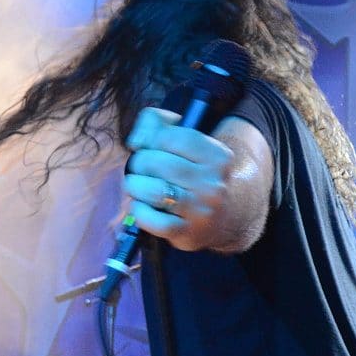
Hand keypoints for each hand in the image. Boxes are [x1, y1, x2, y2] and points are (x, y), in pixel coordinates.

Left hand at [122, 106, 234, 240]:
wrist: (219, 218)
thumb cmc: (193, 174)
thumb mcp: (184, 140)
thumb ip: (155, 123)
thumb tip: (136, 140)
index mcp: (216, 156)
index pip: (169, 137)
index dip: (150, 141)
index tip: (149, 148)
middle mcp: (212, 183)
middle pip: (159, 164)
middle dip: (139, 164)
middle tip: (139, 170)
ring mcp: (201, 210)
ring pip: (156, 192)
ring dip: (136, 187)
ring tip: (136, 186)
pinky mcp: (188, 232)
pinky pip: (155, 221)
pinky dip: (140, 212)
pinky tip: (141, 207)